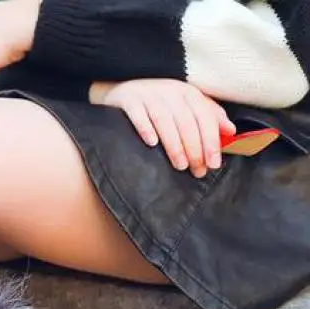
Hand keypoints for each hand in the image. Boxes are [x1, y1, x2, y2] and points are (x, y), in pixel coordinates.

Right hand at [90, 79, 236, 177]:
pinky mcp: (129, 100)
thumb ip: (209, 117)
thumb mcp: (186, 106)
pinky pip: (138, 115)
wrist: (124, 91)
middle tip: (197, 170)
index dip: (211, 140)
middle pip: (186, 121)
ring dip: (174, 145)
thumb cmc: (159, 104)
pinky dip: (145, 128)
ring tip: (180, 165)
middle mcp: (169, 91)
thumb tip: (231, 131)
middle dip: (194, 148)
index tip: (214, 163)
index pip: (204, 116)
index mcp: (187, 93)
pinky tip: (151, 144)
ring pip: (164, 120)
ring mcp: (148, 95)